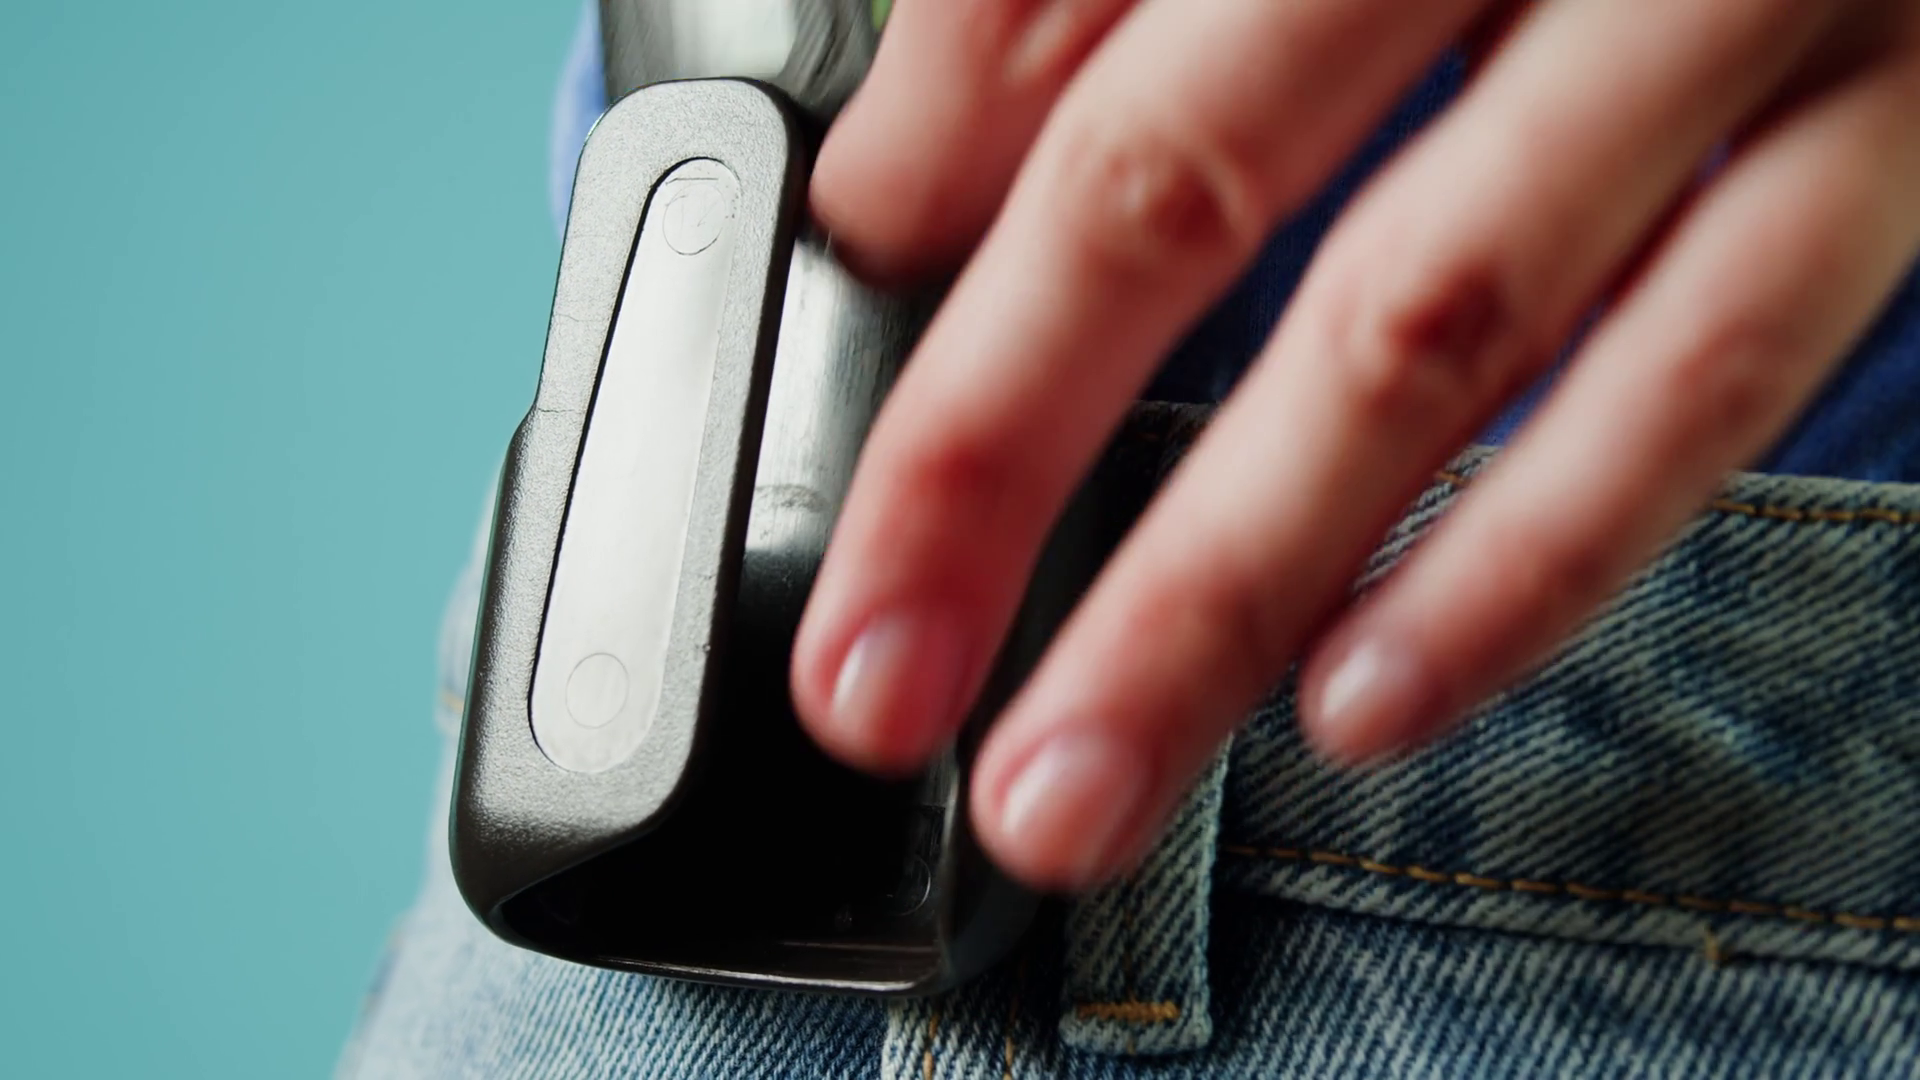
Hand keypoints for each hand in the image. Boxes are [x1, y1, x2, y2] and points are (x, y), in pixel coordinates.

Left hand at [789, 0, 1919, 889]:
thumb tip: (894, 190)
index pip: (1046, 25)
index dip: (922, 227)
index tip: (839, 486)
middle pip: (1189, 179)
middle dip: (1002, 454)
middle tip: (876, 683)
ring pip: (1433, 321)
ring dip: (1228, 579)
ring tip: (1085, 769)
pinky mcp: (1902, 125)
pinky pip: (1714, 368)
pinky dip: (1530, 548)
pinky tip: (1369, 689)